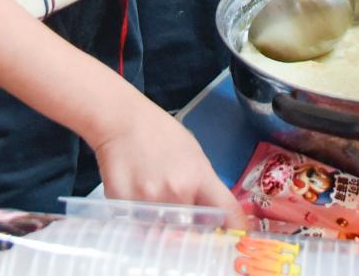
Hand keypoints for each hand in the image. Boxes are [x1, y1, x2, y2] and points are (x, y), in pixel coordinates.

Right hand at [92, 103, 244, 224]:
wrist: (121, 120)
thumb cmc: (161, 134)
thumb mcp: (194, 155)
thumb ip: (204, 187)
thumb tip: (216, 218)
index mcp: (199, 176)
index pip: (227, 212)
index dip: (236, 229)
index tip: (236, 239)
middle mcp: (177, 192)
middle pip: (193, 232)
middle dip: (193, 233)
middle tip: (188, 228)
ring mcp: (149, 202)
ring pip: (164, 235)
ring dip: (165, 231)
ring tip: (159, 212)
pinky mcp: (123, 206)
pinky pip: (138, 228)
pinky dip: (141, 224)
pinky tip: (139, 204)